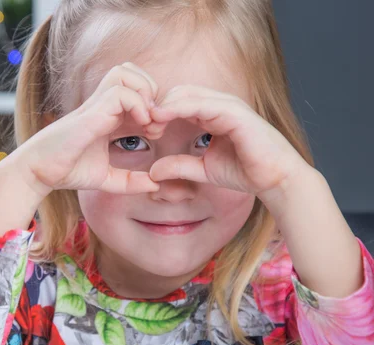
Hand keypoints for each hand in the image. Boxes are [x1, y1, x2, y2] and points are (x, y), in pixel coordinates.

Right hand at [11, 62, 162, 196]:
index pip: (137, 91)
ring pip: (125, 72)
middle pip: (132, 72)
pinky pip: (119, 93)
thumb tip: (156, 183)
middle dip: (151, 92)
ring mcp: (95, 106)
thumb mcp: (106, 178)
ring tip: (146, 120)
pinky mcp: (90, 114)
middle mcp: (103, 105)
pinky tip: (140, 125)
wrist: (38, 172)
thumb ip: (130, 181)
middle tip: (154, 123)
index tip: (156, 133)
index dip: (154, 106)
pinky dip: (137, 104)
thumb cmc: (67, 170)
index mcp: (108, 116)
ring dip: (144, 92)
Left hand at [147, 85, 312, 202]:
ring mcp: (228, 105)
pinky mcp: (235, 112)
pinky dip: (181, 107)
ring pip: (188, 94)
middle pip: (179, 93)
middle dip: (158, 106)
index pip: (178, 102)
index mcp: (211, 114)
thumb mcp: (203, 169)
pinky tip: (163, 116)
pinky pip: (203, 103)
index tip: (143, 128)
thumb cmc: (245, 171)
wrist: (274, 179)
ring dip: (165, 105)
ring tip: (149, 121)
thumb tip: (153, 172)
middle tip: (143, 125)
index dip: (159, 113)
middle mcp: (219, 105)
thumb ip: (179, 166)